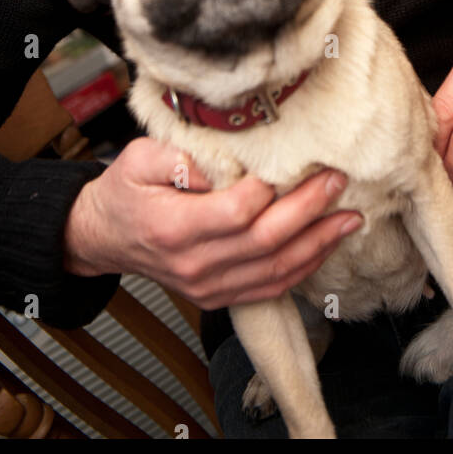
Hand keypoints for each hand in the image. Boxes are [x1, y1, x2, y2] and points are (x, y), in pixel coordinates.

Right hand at [63, 137, 362, 308]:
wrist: (103, 236)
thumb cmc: (123, 192)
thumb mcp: (137, 158)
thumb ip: (175, 157)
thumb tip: (218, 162)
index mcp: (174, 227)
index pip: (235, 212)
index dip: (267, 191)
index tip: (290, 164)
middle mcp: (194, 264)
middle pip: (265, 241)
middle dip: (309, 210)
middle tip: (336, 181)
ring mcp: (207, 286)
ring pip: (275, 270)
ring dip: (318, 244)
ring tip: (349, 218)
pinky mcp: (217, 296)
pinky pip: (269, 288)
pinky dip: (302, 269)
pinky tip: (325, 247)